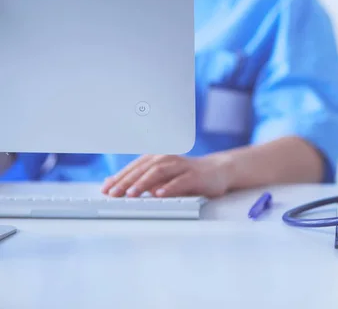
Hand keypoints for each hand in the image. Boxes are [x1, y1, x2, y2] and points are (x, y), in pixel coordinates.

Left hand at [101, 154, 232, 197]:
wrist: (217, 171)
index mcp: (158, 158)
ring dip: (144, 182)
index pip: (135, 167)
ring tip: (132, 193)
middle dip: (127, 181)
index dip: (119, 177)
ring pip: (159, 172)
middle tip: (114, 193)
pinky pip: (180, 180)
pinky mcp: (195, 175)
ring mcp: (182, 166)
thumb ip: (140, 179)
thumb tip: (112, 182)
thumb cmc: (187, 175)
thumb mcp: (161, 177)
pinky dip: (169, 187)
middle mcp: (168, 159)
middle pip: (144, 168)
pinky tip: (159, 194)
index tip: (106, 189)